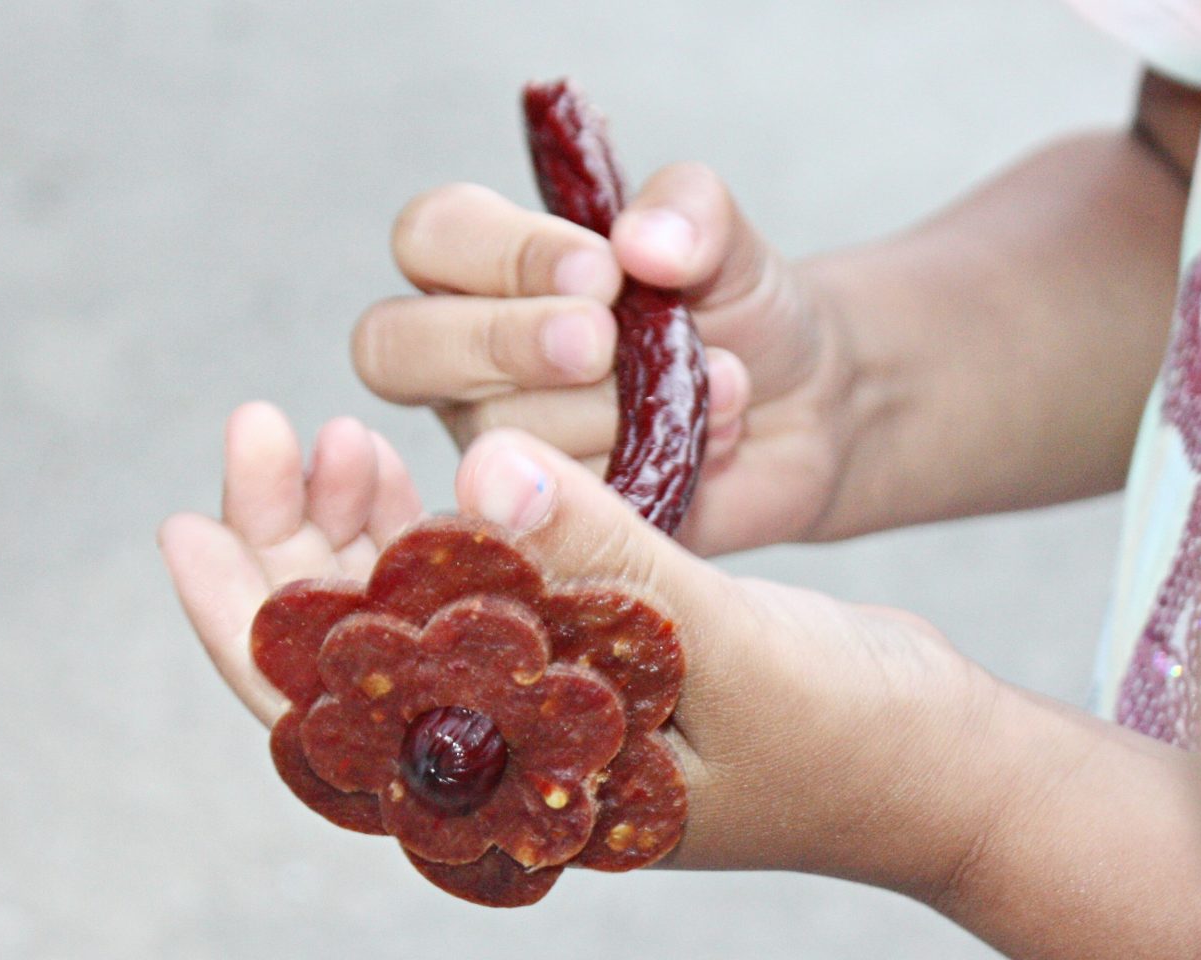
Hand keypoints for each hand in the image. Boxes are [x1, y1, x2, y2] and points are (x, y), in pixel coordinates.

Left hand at [160, 404, 993, 891]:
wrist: (943, 760)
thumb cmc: (855, 735)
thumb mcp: (730, 644)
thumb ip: (605, 560)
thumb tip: (484, 468)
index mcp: (524, 792)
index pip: (340, 727)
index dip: (248, 627)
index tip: (184, 526)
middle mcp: (516, 758)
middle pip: (351, 665)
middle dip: (288, 549)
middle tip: (265, 429)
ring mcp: (547, 709)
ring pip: (408, 620)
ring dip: (360, 530)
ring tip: (336, 435)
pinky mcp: (584, 659)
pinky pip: (478, 593)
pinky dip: (443, 527)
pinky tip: (425, 468)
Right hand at [354, 165, 856, 555]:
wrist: (806, 410)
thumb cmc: (741, 314)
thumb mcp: (729, 242)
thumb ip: (691, 212)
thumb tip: (643, 242)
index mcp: (488, 267)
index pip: (430, 237)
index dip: (499, 253)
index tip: (601, 271)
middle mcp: (468, 362)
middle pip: (394, 347)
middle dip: (499, 342)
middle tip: (601, 345)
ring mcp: (498, 447)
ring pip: (490, 436)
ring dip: (610, 410)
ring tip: (715, 388)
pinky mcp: (543, 521)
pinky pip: (549, 510)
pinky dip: (637, 472)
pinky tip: (707, 444)